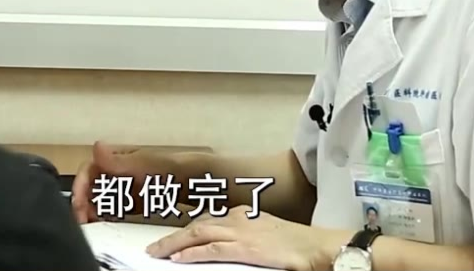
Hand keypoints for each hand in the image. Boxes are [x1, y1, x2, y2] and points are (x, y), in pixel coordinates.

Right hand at [70, 141, 175, 223]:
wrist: (195, 180)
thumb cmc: (171, 166)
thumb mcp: (144, 163)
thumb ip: (119, 161)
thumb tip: (96, 148)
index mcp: (117, 158)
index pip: (89, 169)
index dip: (80, 185)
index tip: (79, 202)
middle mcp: (118, 171)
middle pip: (91, 186)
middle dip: (83, 201)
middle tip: (82, 218)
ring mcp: (125, 187)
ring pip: (100, 199)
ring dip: (91, 210)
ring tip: (89, 223)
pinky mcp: (134, 202)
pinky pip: (114, 209)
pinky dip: (105, 216)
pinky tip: (102, 224)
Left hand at [145, 207, 342, 270]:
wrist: (318, 247)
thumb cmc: (298, 245)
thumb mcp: (267, 236)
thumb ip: (247, 238)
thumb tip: (231, 248)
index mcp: (243, 216)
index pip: (207, 220)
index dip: (187, 229)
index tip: (173, 236)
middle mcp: (238, 220)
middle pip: (197, 226)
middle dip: (173, 236)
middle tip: (155, 246)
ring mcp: (241, 233)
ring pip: (198, 235)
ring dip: (174, 243)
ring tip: (157, 252)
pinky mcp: (245, 249)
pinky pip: (212, 250)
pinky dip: (192, 253)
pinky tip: (178, 258)